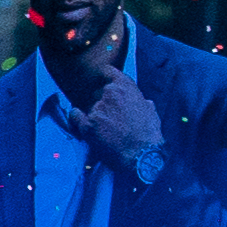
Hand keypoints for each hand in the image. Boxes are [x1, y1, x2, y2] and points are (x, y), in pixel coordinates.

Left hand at [75, 47, 167, 175]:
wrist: (140, 154)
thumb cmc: (149, 134)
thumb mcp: (151, 112)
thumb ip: (142, 102)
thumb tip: (141, 102)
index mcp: (126, 88)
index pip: (110, 71)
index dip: (106, 74)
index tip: (104, 75)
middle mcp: (109, 95)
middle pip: (101, 93)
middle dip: (106, 102)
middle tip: (113, 116)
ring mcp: (97, 109)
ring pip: (92, 107)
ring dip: (97, 115)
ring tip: (107, 129)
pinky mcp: (87, 125)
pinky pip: (75, 115)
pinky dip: (77, 117)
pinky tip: (80, 119)